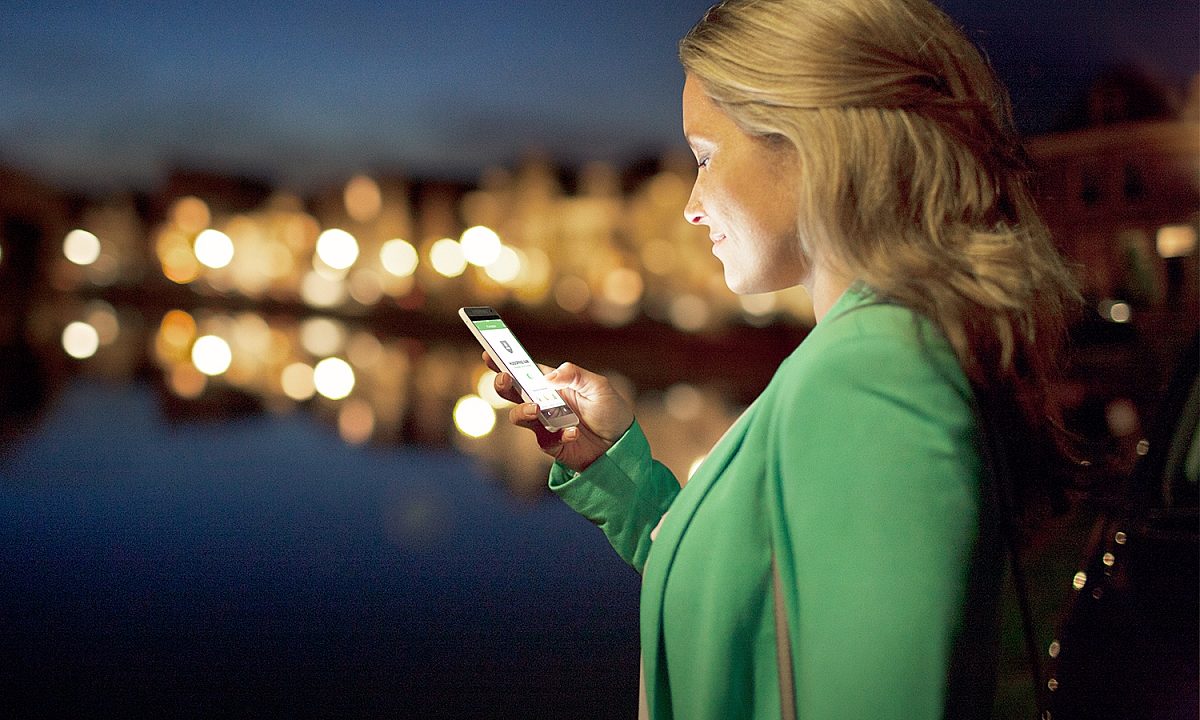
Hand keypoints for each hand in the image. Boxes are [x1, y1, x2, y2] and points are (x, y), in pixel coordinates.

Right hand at [485, 352, 633, 471]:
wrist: (621, 445)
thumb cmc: (610, 411)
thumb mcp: (599, 387)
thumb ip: (575, 375)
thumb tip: (549, 376)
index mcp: (552, 384)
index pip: (524, 370)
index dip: (504, 361)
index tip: (488, 353)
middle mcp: (544, 402)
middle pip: (512, 392)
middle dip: (503, 384)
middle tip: (506, 379)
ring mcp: (545, 424)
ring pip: (519, 416)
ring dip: (524, 411)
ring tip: (538, 409)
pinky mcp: (551, 444)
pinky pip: (544, 439)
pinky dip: (558, 435)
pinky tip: (573, 432)